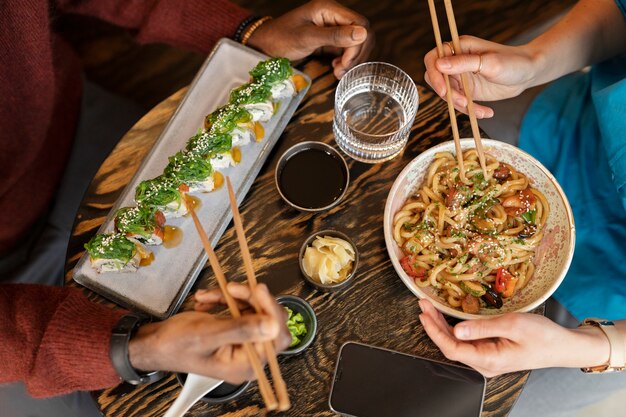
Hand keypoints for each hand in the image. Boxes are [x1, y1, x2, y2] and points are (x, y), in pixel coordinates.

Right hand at [128, 283, 290, 383]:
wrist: (154, 343)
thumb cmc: (174, 345)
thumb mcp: (206, 335)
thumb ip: (240, 330)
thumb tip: (272, 325)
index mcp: (245, 365)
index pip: (275, 338)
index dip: (271, 311)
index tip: (258, 289)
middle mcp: (248, 356)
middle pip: (269, 321)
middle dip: (252, 300)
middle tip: (232, 287)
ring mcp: (243, 342)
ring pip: (255, 310)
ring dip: (234, 297)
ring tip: (210, 295)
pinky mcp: (236, 329)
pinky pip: (242, 308)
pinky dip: (226, 299)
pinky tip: (206, 299)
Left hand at [247, 0, 373, 78]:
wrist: (265, 46)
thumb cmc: (281, 38)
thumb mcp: (307, 38)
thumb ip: (335, 36)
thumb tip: (363, 33)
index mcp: (329, 9)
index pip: (360, 24)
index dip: (358, 45)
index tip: (346, 63)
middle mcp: (334, 16)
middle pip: (362, 34)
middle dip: (356, 55)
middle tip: (342, 71)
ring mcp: (333, 28)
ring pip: (357, 43)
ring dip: (352, 60)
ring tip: (339, 72)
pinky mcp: (331, 40)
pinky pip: (347, 50)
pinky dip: (346, 61)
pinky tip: (336, 68)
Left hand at [418, 299, 609, 376]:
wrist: (563, 346)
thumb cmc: (543, 335)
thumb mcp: (512, 325)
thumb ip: (482, 328)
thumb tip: (456, 328)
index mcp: (489, 360)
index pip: (452, 348)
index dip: (434, 331)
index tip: (424, 314)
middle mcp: (484, 364)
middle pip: (451, 346)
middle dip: (434, 325)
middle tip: (423, 304)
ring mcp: (486, 359)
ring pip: (456, 343)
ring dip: (442, 325)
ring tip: (429, 307)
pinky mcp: (489, 352)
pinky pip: (466, 342)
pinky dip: (453, 328)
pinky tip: (446, 316)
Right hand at [423, 35, 541, 118]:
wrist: (528, 73)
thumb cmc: (513, 62)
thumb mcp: (489, 63)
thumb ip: (464, 63)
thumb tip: (439, 64)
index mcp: (459, 48)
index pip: (433, 59)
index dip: (434, 74)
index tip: (443, 90)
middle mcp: (456, 62)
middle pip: (436, 79)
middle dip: (447, 94)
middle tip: (463, 102)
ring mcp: (461, 77)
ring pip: (447, 94)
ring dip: (460, 105)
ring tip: (479, 111)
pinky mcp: (467, 90)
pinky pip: (459, 103)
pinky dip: (470, 110)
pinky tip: (485, 112)